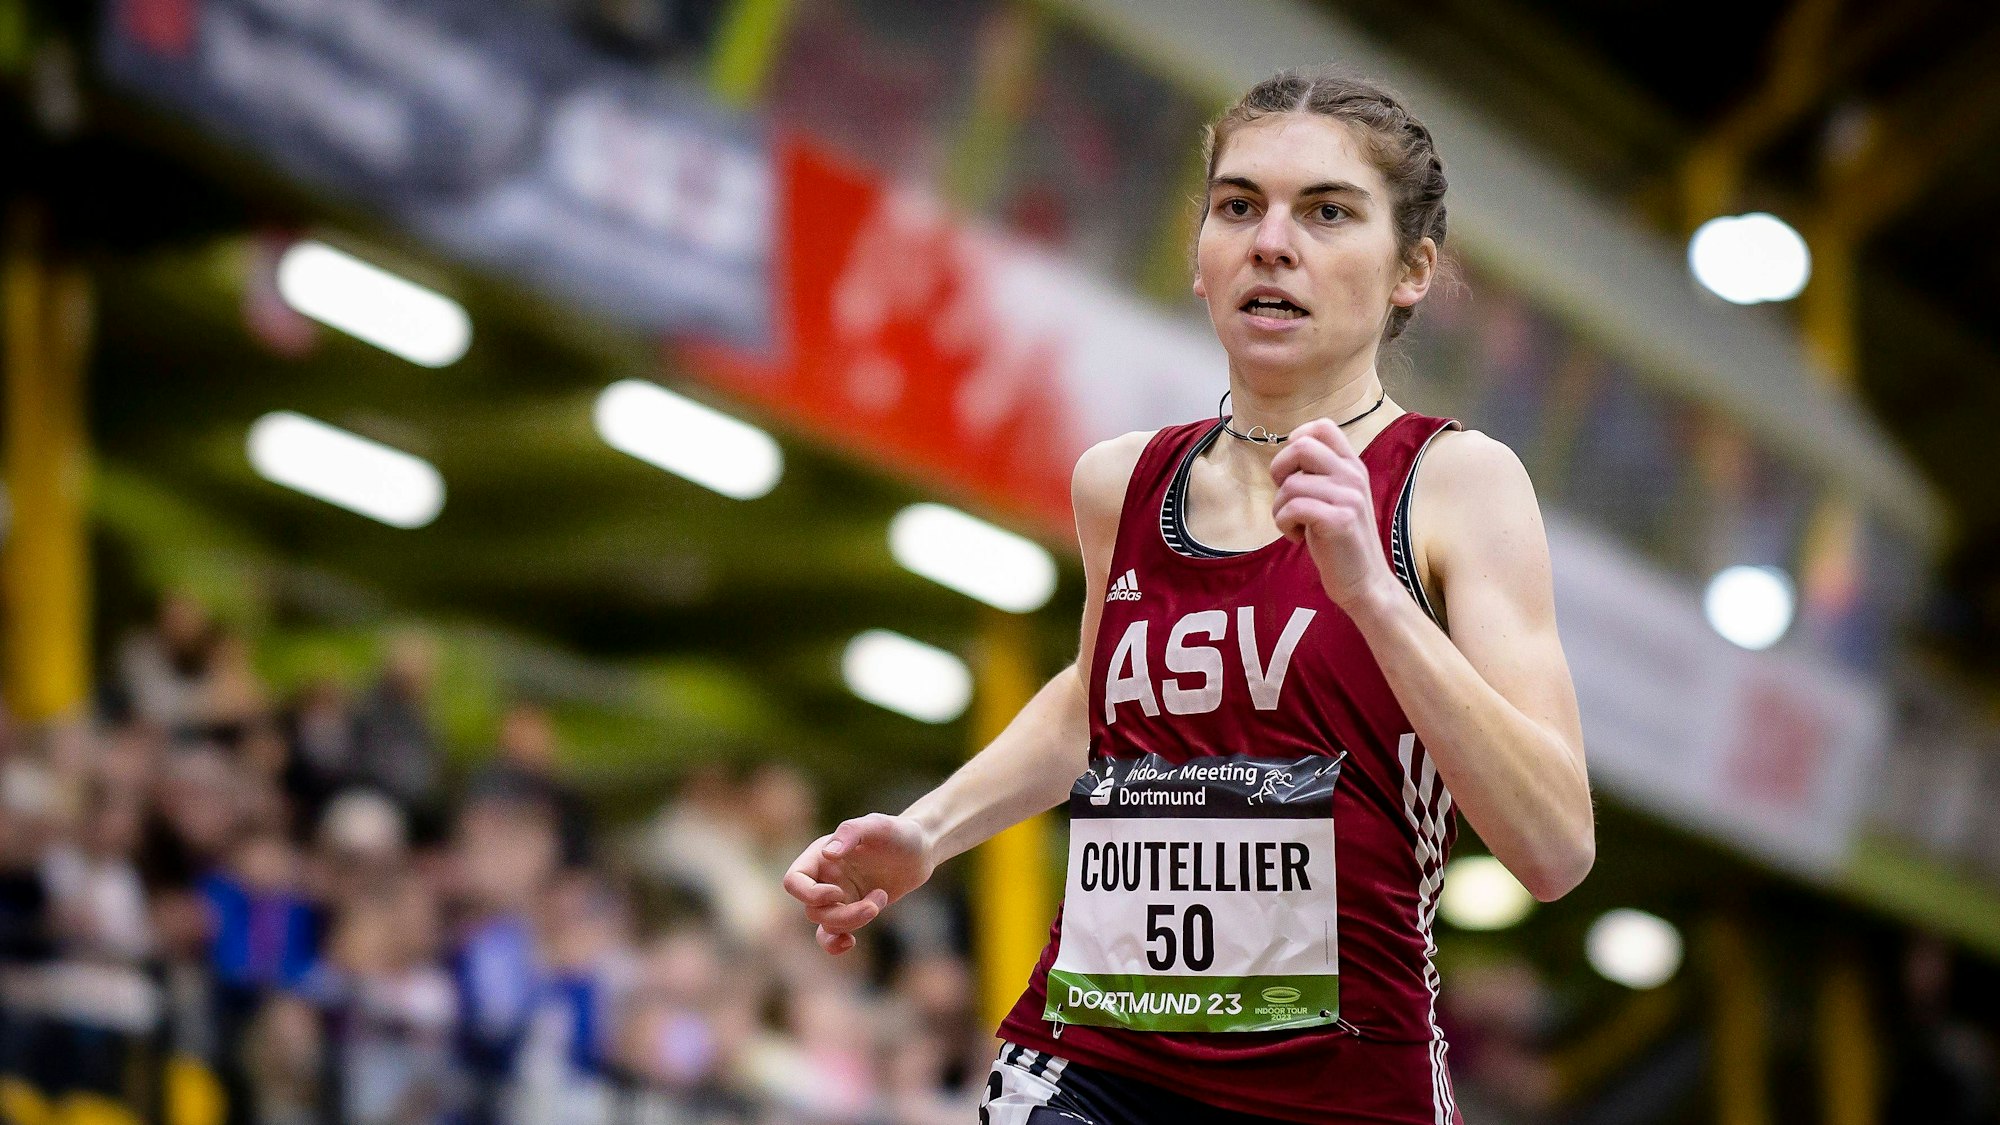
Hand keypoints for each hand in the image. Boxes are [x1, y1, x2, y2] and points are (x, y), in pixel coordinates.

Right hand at [781, 812, 934, 954]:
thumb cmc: (898, 833)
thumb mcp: (878, 825)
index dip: (810, 895)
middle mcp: (823, 877)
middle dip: (844, 914)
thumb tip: (828, 854)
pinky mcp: (851, 910)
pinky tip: (850, 942)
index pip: (793, 882)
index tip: (838, 892)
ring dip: (852, 923)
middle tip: (876, 903)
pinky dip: (835, 944)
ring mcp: (836, 896)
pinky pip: (831, 935)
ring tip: (879, 903)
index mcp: (820, 855)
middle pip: (813, 910)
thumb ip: (851, 832)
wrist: (921, 850)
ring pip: (826, 924)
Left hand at [1269, 418, 1397, 613]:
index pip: (1322, 427)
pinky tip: (1296, 537)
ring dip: (1279, 508)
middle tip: (1285, 496)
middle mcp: (1353, 476)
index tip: (1292, 469)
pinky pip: (1293, 508)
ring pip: (1291, 484)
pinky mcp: (1339, 521)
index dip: (1296, 440)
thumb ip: (1320, 475)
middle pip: (1301, 446)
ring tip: (1293, 525)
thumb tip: (1286, 456)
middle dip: (1279, 470)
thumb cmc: (1340, 541)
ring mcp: (1348, 497)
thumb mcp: (1335, 498)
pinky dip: (1283, 523)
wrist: (1365, 582)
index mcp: (1352, 466)